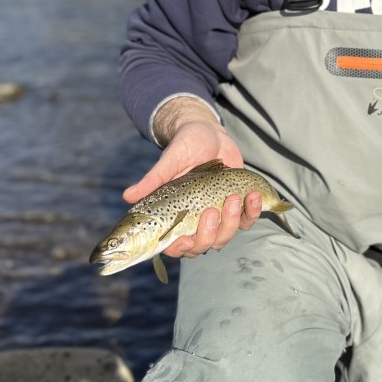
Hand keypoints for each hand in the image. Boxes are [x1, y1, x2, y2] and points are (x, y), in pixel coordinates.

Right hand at [122, 115, 262, 258]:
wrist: (209, 133)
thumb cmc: (184, 147)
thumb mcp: (170, 161)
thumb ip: (153, 179)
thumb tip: (127, 196)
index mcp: (176, 215)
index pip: (176, 245)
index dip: (180, 248)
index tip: (185, 238)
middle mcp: (197, 221)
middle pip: (204, 244)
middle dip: (209, 233)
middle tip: (211, 211)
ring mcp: (219, 216)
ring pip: (226, 235)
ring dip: (232, 221)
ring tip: (233, 197)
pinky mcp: (237, 206)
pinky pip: (247, 219)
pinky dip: (252, 211)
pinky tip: (253, 195)